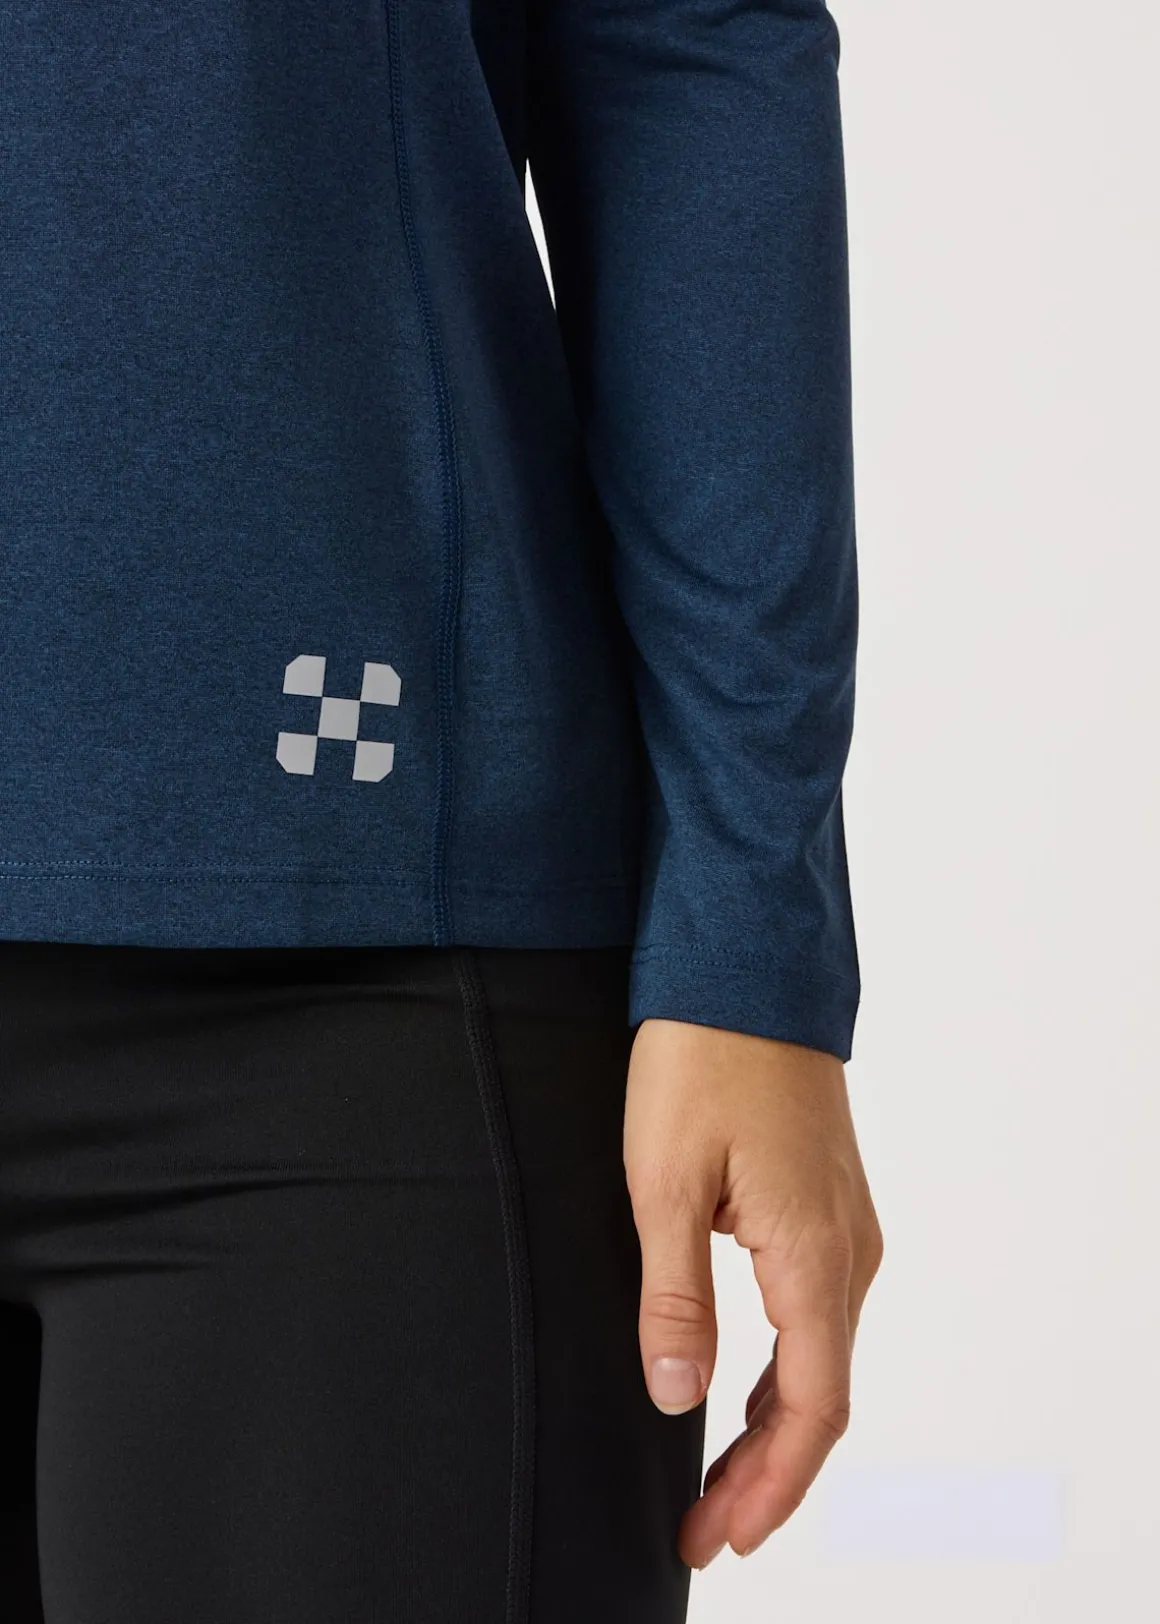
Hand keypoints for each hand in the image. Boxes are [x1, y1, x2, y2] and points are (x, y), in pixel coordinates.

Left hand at [622, 1016, 882, 1567]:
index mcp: (813, 1253)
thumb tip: (676, 1397)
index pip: (812, 1406)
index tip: (721, 1538)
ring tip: (714, 1485)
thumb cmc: (701, 1061)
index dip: (770, 1485)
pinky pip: (815, 1316)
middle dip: (765, 1475)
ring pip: (821, 1359)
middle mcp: (848, 1250)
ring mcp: (845, 1227)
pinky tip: (739, 1394)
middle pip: (821, 1396)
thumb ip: (674, 1295)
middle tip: (702, 1533)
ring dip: (771, 1429)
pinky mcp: (826, 1208)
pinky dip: (782, 1374)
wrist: (744, 970)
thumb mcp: (664, 1180)